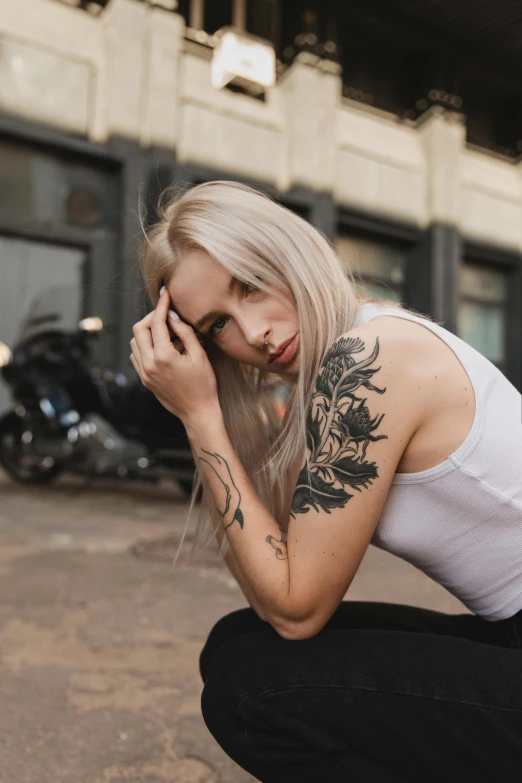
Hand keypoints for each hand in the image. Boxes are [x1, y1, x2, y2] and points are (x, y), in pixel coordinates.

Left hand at [130, 288, 219, 423]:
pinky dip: (145, 346)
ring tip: (168, 334)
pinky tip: (162, 348)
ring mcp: (144, 373)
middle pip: (139, 329)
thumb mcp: (199, 356)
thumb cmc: (204, 385)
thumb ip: (185, 333)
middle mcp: (149, 364)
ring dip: (147, 332)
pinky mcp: (144, 379)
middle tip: (166, 315)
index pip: (156, 323)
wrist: (198, 412)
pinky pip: (137, 356)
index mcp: (163, 356)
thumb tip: (173, 317)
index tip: (165, 294)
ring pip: (135, 342)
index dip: (161, 305)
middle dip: (151, 318)